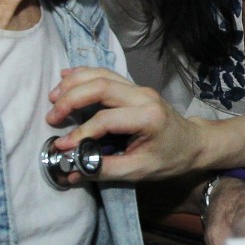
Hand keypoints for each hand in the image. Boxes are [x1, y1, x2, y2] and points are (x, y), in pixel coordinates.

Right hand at [46, 67, 207, 180]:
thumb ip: (105, 170)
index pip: (106, 120)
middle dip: (72, 99)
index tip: (63, 147)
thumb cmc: (170, 158)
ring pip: (101, 74)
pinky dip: (83, 74)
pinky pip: (105, 73)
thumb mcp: (140, 170)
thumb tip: (72, 171)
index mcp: (148, 117)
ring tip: (53, 98)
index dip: (81, 133)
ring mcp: (139, 88)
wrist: (193, 142)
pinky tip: (65, 78)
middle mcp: (143, 96)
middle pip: (101, 86)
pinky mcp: (133, 87)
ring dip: (74, 83)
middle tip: (52, 117)